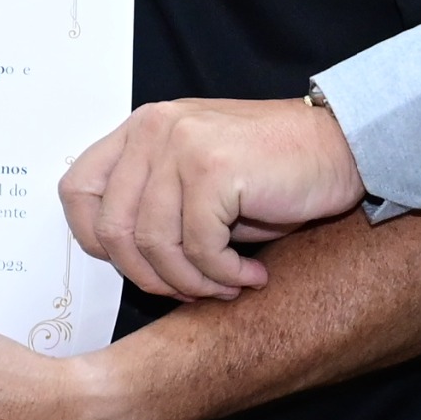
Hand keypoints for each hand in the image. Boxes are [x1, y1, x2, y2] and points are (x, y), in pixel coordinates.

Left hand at [61, 97, 362, 300]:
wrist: (342, 145)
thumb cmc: (274, 170)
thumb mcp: (198, 177)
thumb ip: (154, 201)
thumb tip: (119, 256)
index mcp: (141, 129)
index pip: (78, 191)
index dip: (96, 241)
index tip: (137, 264)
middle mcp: (153, 129)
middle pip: (113, 229)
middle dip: (149, 276)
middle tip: (190, 290)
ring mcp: (181, 144)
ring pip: (155, 244)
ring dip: (192, 281)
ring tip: (225, 285)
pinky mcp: (213, 169)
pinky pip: (200, 248)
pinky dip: (224, 276)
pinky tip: (251, 275)